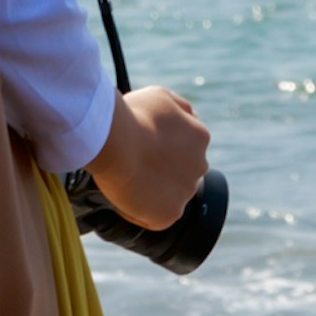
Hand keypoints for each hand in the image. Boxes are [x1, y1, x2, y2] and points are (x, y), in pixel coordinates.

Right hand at [85, 86, 209, 231]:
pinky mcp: (168, 215)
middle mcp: (200, 167)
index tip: (142, 147)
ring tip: (126, 179)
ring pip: (168, 196)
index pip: (185, 148)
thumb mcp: (161, 96)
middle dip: (160, 171)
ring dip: (151, 192)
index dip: (161, 149)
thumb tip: (191, 117)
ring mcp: (185, 193)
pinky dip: (138, 212)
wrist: (115, 142)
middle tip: (133, 164)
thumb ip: (180, 108)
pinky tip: (123, 196)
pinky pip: (154, 218)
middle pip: (180, 174)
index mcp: (200, 137)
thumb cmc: (133, 116)